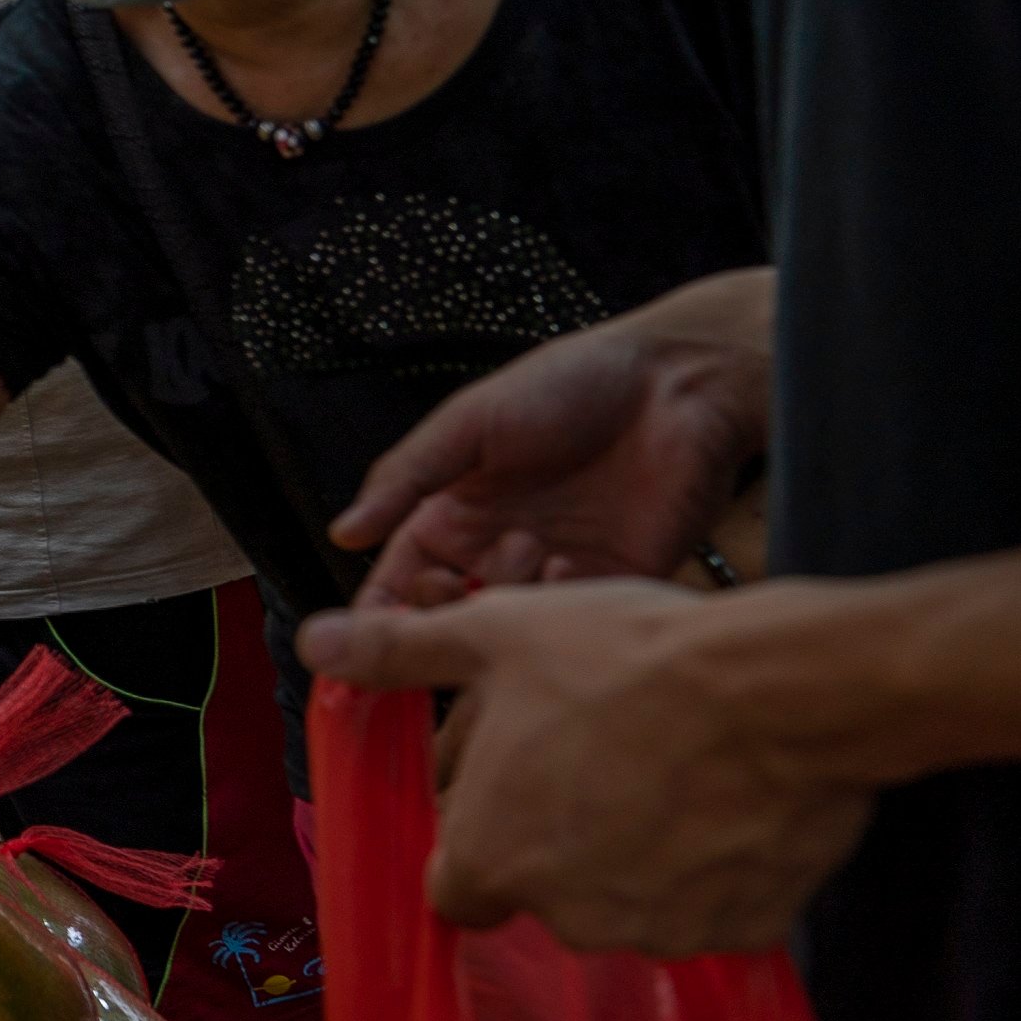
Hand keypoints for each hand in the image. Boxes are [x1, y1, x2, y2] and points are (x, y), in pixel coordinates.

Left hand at [296, 579, 871, 951]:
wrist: (780, 690)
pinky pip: (713, 910)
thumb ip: (398, 653)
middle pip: (547, 895)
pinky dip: (714, 870)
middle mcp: (566, 915)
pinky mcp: (742, 932)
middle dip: (565, 844)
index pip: (457, 887)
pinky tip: (727, 803)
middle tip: (603, 765)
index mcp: (490, 858)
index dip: (480, 842)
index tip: (513, 795)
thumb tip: (314, 644)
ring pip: (631, 904)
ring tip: (668, 773)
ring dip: (639, 857)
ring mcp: (658, 931)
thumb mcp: (494, 634)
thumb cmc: (623, 658)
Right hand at [332, 296, 770, 605]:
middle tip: (449, 592)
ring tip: (524, 550)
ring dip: (502, 603)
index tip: (363, 637)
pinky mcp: (613, 583)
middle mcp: (498, 549)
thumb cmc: (570, 383)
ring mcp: (555, 570)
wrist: (676, 384)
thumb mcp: (469, 422)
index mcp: (454, 513)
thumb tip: (344, 531)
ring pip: (507, 626)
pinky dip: (559, 606)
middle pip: (448, 616)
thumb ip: (406, 478)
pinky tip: (564, 565)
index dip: (380, 612)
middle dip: (439, 613)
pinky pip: (571, 622)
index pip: (399, 581)